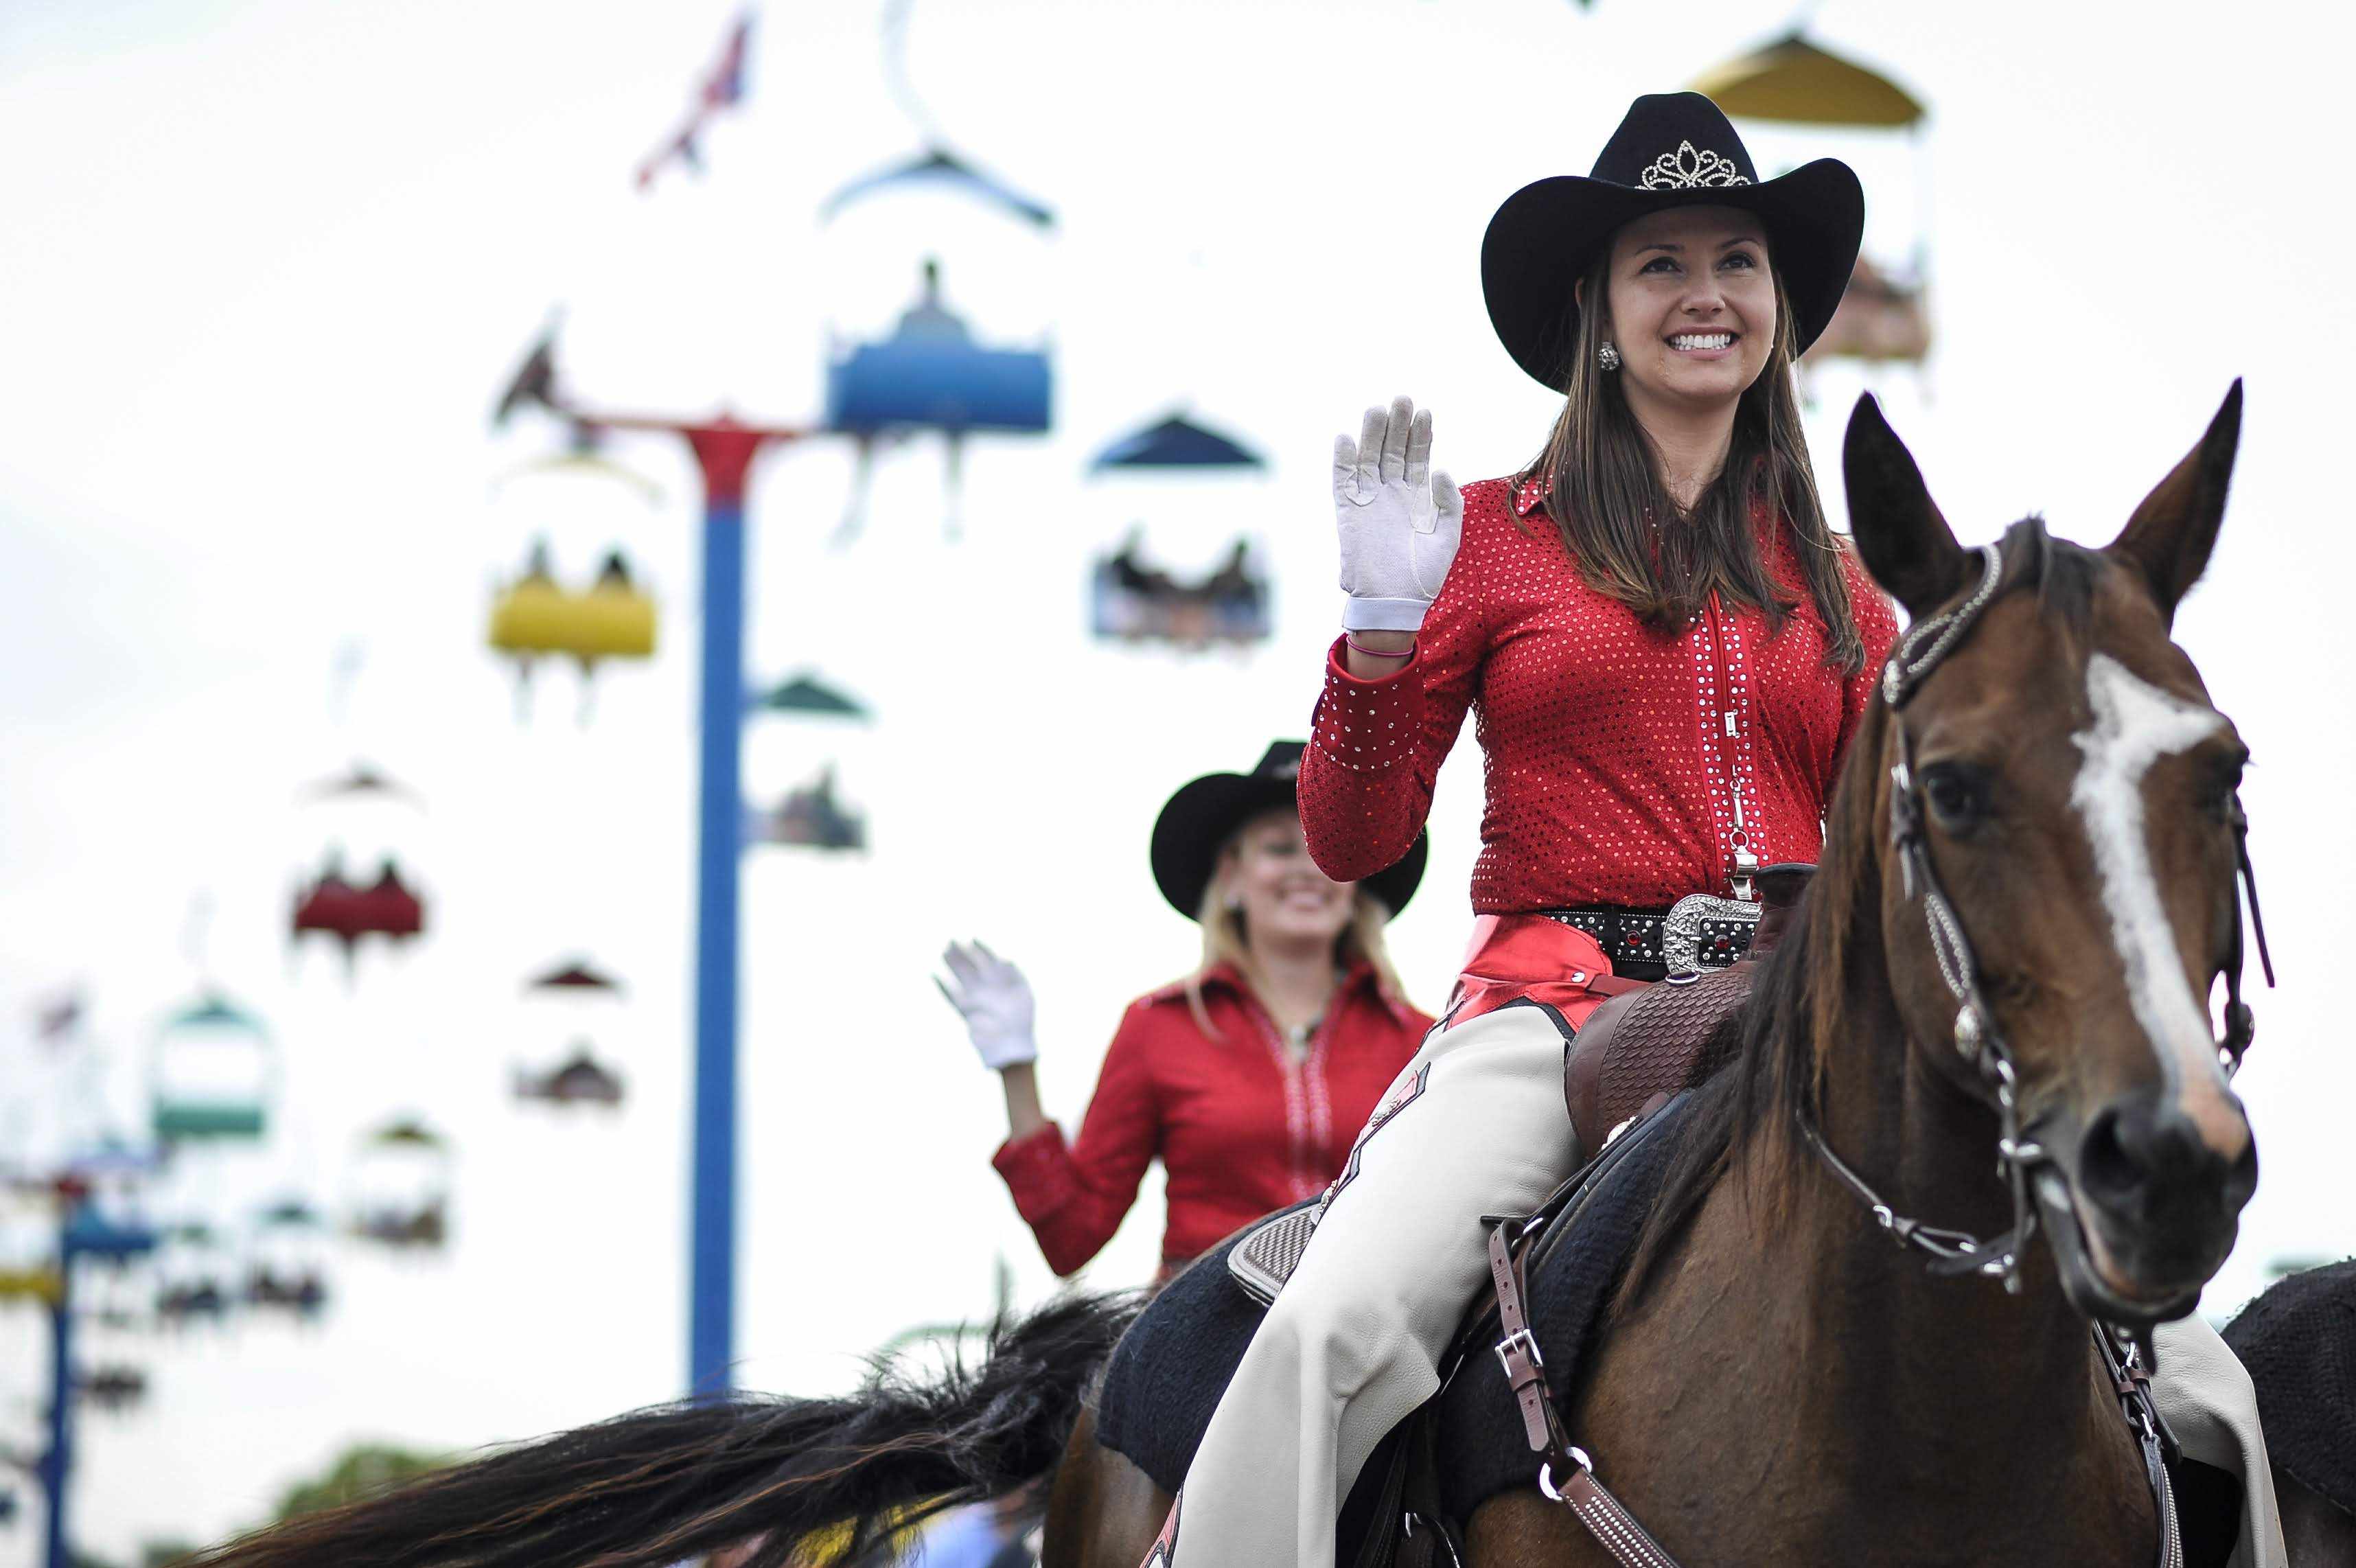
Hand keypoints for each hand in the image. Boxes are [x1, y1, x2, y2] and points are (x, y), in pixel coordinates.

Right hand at [935, 940, 1037, 1070]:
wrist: (1011, 1044)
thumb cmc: (1021, 1019)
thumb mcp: (1022, 993)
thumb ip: (1014, 975)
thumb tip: (1005, 959)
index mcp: (1001, 982)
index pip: (989, 960)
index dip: (981, 949)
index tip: (972, 938)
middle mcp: (986, 989)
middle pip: (971, 967)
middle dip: (962, 953)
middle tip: (951, 940)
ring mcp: (974, 1000)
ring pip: (960, 978)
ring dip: (952, 965)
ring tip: (944, 952)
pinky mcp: (965, 1012)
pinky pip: (951, 997)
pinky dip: (942, 987)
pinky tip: (935, 975)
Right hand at [1333, 396, 1463, 632]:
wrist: (1395, 602)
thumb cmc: (1424, 575)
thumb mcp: (1447, 536)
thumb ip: (1448, 503)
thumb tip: (1442, 471)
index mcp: (1415, 497)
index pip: (1417, 457)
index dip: (1420, 435)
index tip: (1424, 412)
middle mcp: (1391, 494)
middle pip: (1392, 450)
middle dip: (1397, 426)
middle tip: (1402, 399)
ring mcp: (1369, 501)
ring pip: (1368, 459)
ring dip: (1372, 435)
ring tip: (1378, 410)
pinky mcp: (1348, 513)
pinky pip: (1342, 482)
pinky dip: (1343, 461)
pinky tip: (1347, 439)